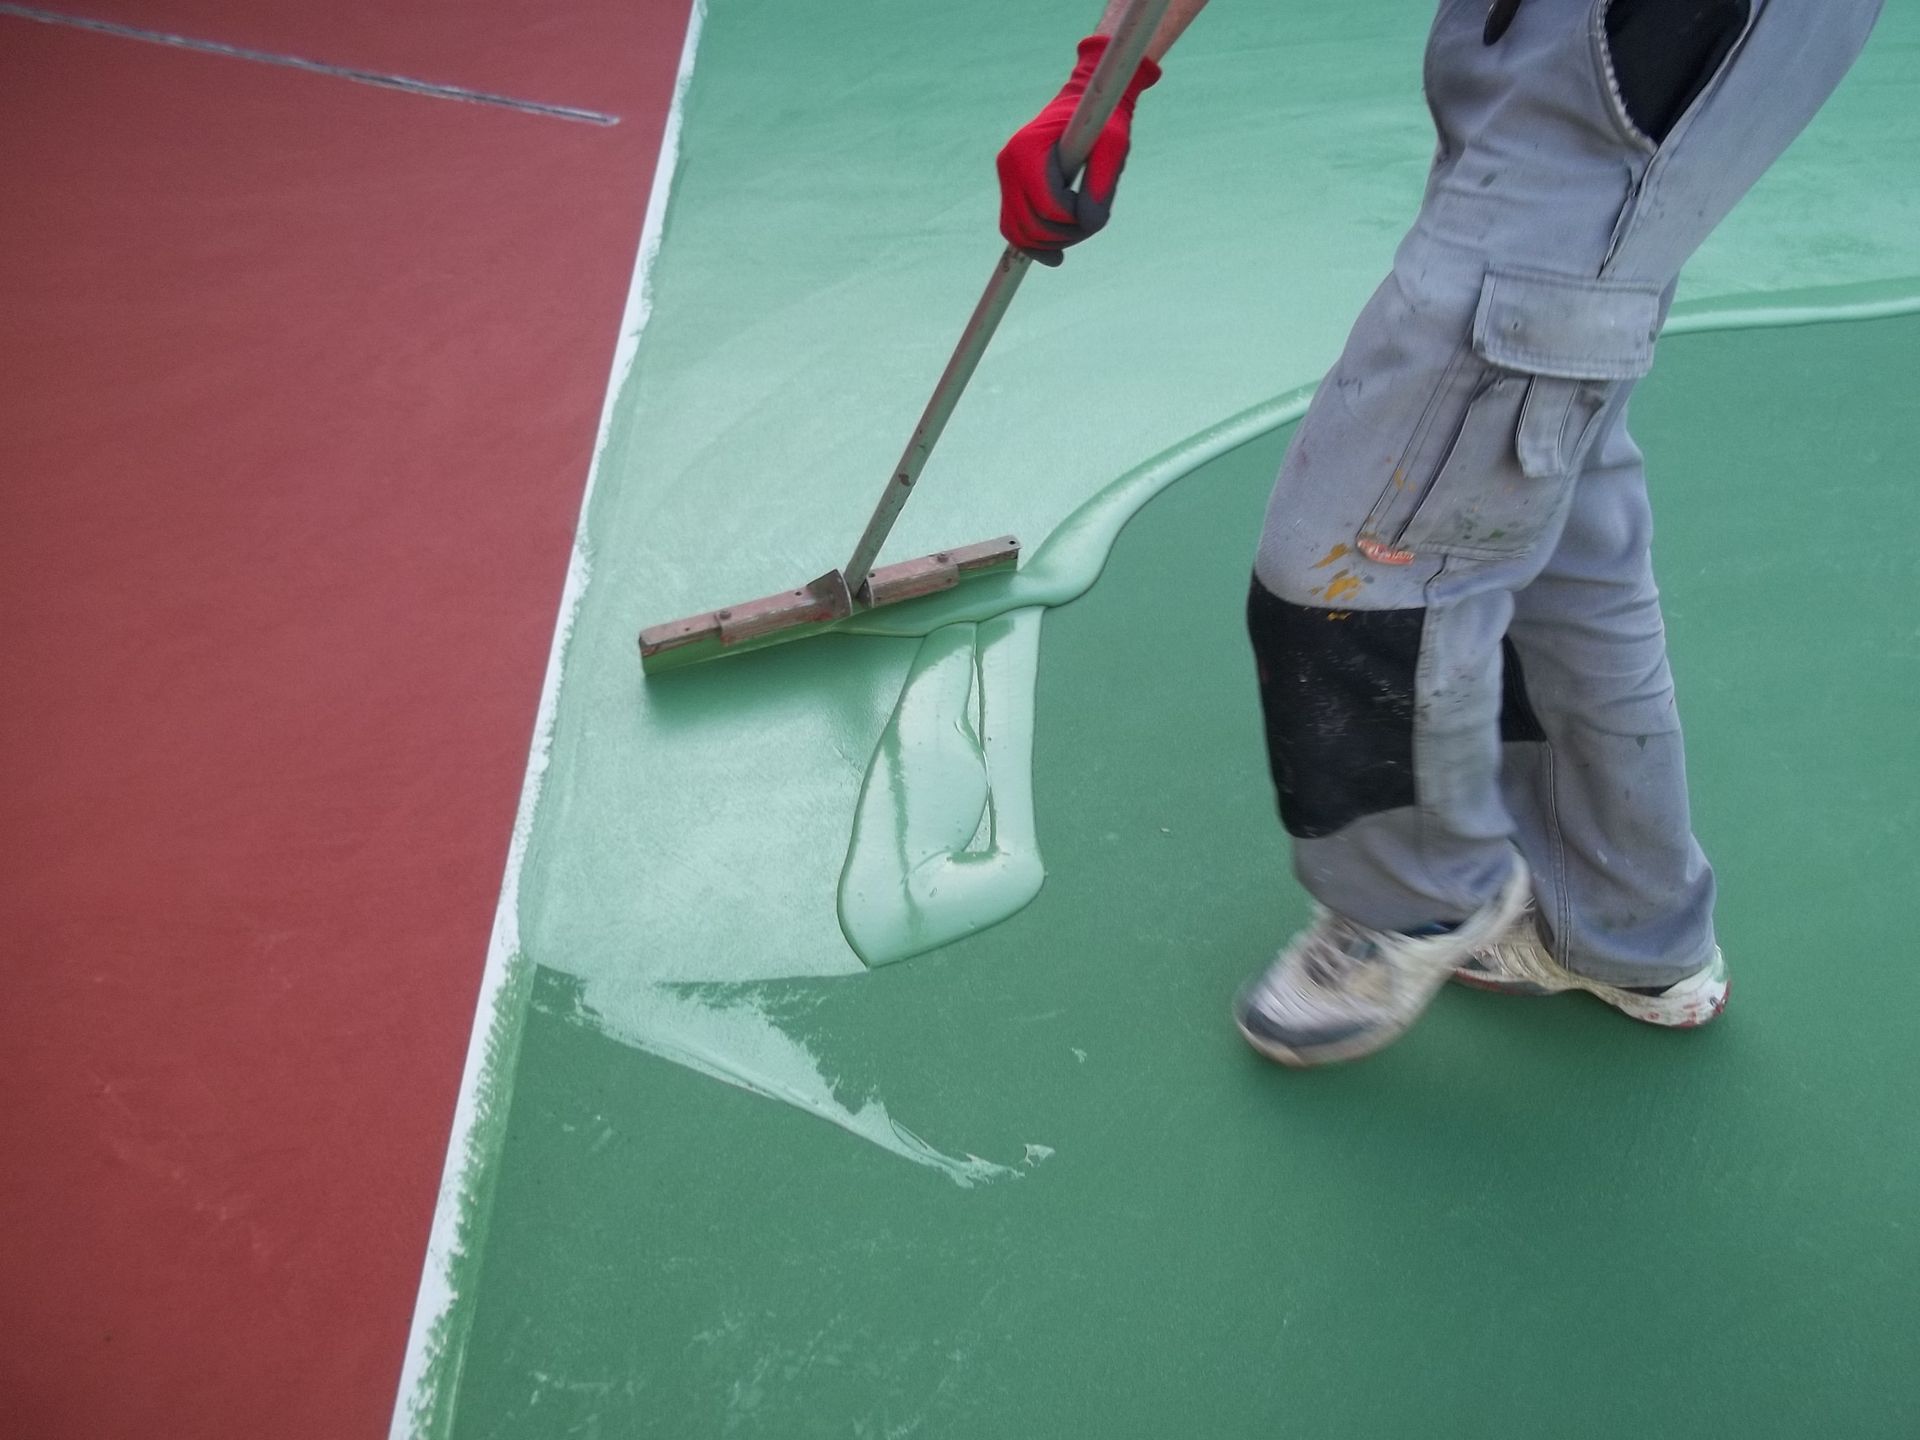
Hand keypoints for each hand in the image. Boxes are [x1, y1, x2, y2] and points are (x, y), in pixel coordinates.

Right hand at [996, 35, 1160, 266]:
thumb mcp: (1114, 145)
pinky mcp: (1009, 186)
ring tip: (1079, 230)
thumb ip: (1102, 184)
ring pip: (1018, 232)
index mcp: (1027, 150)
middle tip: (1092, 224)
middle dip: (1063, 236)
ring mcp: (1005, 175)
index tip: (1096, 208)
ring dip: (1050, 244)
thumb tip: (1089, 224)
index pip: (1047, 207)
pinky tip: (1056, 254)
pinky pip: (1013, 227)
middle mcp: (1008, 163)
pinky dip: (1033, 244)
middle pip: (1029, 226)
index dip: (1075, 220)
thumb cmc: (1104, 118)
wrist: (1087, 102)